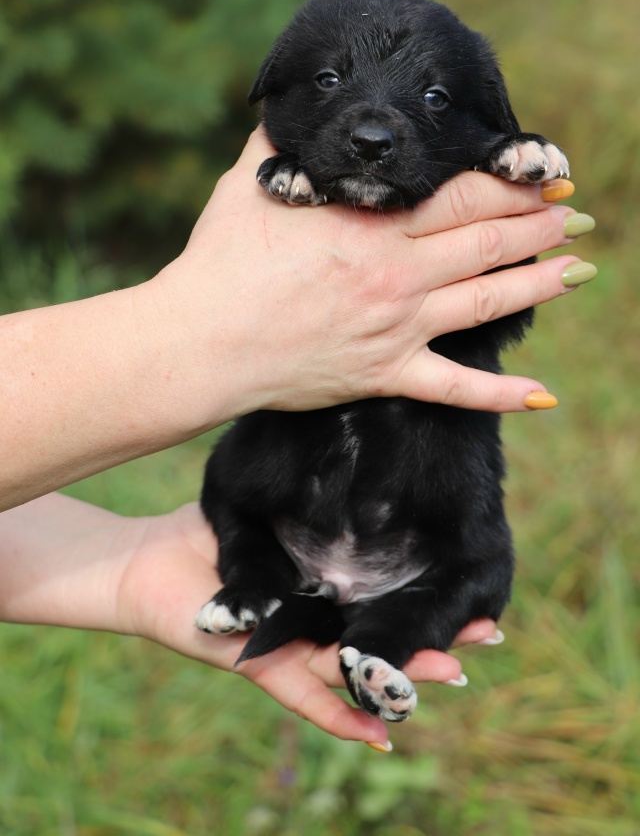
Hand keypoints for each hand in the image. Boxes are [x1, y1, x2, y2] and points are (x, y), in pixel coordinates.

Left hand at [119, 502, 503, 746]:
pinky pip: (298, 695)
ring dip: (403, 674)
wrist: (147, 563)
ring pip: (356, 666)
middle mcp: (317, 623)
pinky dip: (336, 715)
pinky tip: (377, 732)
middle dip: (435, 635)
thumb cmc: (206, 532)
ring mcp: (290, 648)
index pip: (389, 592)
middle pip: (386, 631)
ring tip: (453, 670)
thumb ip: (310, 497)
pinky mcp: (257, 666)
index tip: (477, 585)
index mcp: (324, 588)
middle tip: (487, 631)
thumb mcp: (266, 506)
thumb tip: (363, 467)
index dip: (432, 593)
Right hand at [157, 124, 585, 427]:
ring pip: (486, 302)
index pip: (462, 194)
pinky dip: (500, 394)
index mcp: (371, 222)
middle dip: (538, 226)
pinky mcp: (384, 373)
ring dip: (539, 284)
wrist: (201, 342)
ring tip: (578, 270)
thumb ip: (283, 142)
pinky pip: (453, 389)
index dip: (513, 183)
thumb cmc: (220, 260)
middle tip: (576, 215)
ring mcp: (396, 327)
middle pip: (487, 242)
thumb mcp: (252, 184)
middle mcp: (396, 273)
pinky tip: (544, 396)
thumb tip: (292, 102)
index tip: (547, 174)